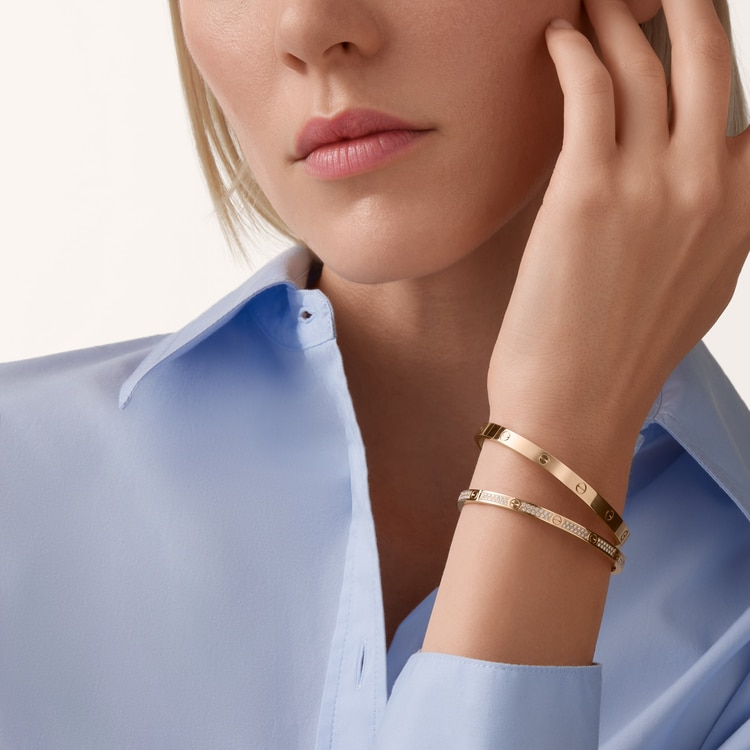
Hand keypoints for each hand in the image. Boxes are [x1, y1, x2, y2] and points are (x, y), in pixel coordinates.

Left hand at [488, 0, 749, 486]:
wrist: (574, 408)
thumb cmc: (618, 355)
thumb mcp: (695, 288)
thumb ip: (713, 225)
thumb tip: (708, 179)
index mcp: (742, 213)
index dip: (729, 60)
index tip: (705, 33)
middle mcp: (708, 188)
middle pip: (709, 59)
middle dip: (685, 5)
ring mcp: (652, 185)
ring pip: (642, 64)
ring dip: (614, 19)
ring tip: (591, 4)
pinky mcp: (587, 191)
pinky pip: (589, 90)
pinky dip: (573, 51)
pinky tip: (559, 37)